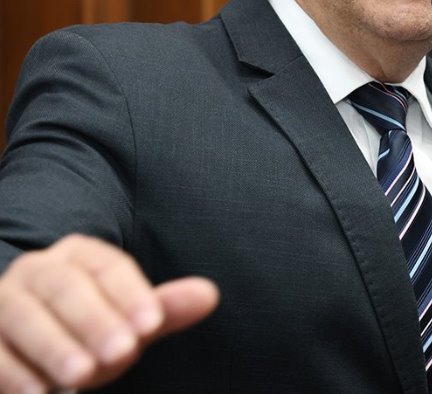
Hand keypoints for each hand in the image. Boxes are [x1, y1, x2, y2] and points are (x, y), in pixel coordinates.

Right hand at [0, 234, 218, 392]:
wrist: (30, 358)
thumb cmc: (88, 336)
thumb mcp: (127, 325)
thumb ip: (165, 311)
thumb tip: (210, 294)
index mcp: (80, 256)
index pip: (108, 267)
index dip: (131, 295)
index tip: (152, 325)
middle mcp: (38, 269)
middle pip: (66, 286)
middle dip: (94, 320)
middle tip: (122, 353)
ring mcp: (2, 299)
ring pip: (24, 314)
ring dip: (54, 346)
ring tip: (83, 374)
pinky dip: (13, 371)